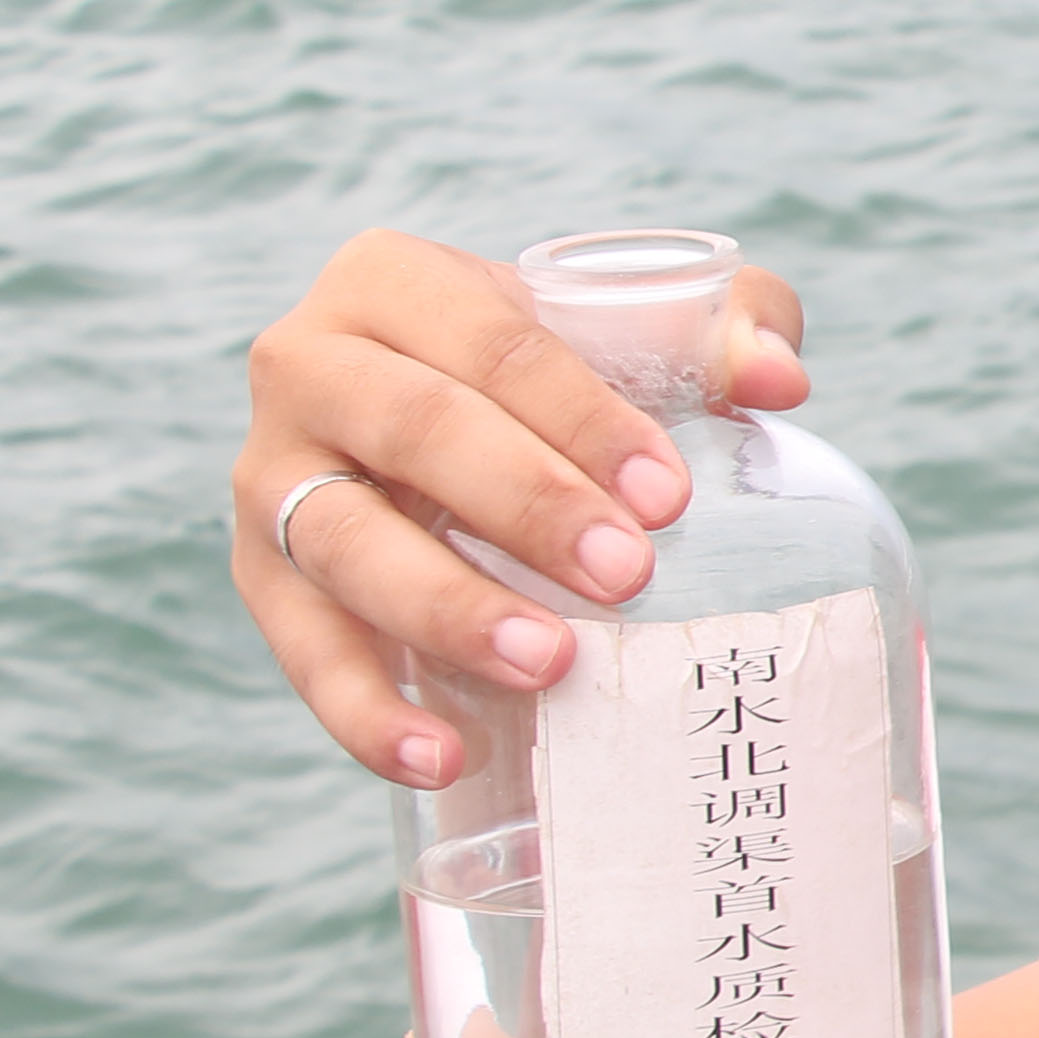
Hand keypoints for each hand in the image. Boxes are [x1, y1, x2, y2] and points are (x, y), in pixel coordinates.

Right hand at [234, 230, 813, 786]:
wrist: (448, 441)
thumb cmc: (556, 380)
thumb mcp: (631, 333)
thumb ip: (722, 332)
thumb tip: (780, 379)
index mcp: (390, 281)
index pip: (492, 343)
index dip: (582, 418)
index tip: (669, 498)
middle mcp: (306, 365)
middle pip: (413, 428)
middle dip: (525, 503)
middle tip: (626, 572)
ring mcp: (268, 476)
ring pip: (341, 540)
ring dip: (445, 607)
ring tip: (547, 663)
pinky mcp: (258, 578)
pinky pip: (300, 649)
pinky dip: (364, 711)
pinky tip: (441, 756)